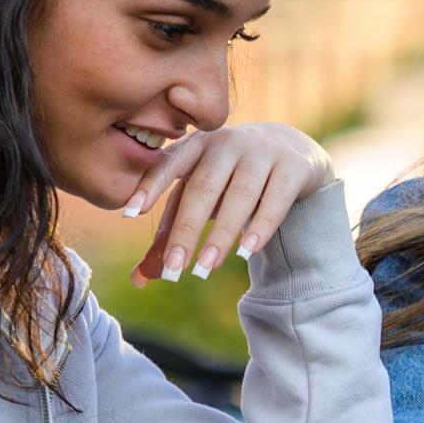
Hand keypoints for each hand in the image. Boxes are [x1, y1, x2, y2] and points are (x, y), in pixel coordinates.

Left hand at [123, 122, 334, 284]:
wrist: (293, 151)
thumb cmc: (232, 180)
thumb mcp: (202, 196)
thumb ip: (173, 232)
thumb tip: (140, 280)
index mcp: (197, 145)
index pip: (169, 164)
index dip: (150, 187)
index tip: (130, 214)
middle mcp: (228, 143)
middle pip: (203, 188)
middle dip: (187, 231)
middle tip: (173, 270)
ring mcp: (263, 152)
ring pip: (240, 196)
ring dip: (221, 235)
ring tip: (205, 269)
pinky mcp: (293, 167)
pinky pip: (276, 200)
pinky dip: (261, 226)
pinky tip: (246, 251)